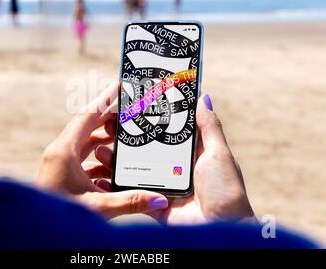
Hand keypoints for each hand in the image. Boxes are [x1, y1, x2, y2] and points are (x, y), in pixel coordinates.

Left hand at [36, 82, 168, 218]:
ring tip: (122, 136)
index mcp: (64, 151)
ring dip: (103, 140)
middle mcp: (59, 153)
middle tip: (127, 108)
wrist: (34, 234)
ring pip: (84, 144)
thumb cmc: (60, 218)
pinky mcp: (60, 175)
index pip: (88, 116)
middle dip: (107, 118)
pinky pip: (81, 159)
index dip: (105, 100)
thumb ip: (130, 202)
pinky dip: (97, 160)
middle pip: (86, 126)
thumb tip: (160, 200)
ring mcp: (58, 163)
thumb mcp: (97, 207)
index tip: (118, 85)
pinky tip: (111, 169)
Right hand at [91, 94, 255, 224]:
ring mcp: (163, 185)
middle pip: (148, 148)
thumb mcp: (219, 153)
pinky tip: (102, 174)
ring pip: (136, 168)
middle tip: (109, 124)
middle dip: (128, 137)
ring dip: (117, 159)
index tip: (134, 104)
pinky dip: (117, 184)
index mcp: (191, 153)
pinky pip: (132, 191)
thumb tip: (202, 97)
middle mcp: (175, 167)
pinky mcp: (154, 202)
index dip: (153, 118)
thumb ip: (209, 126)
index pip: (169, 130)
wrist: (219, 230)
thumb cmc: (226, 190)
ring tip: (100, 147)